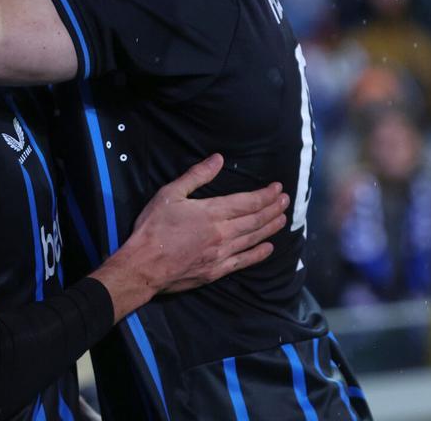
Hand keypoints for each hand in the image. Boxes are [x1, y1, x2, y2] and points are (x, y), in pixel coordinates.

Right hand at [94, 154, 288, 319]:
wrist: (144, 266)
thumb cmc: (153, 228)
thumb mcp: (169, 194)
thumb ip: (196, 177)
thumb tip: (218, 159)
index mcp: (211, 212)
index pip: (246, 202)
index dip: (265, 195)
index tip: (278, 188)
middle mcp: (222, 233)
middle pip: (254, 220)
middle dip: (272, 209)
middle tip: (286, 201)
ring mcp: (221, 254)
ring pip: (253, 239)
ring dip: (270, 228)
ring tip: (283, 219)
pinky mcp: (216, 270)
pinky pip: (244, 261)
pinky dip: (258, 254)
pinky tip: (268, 249)